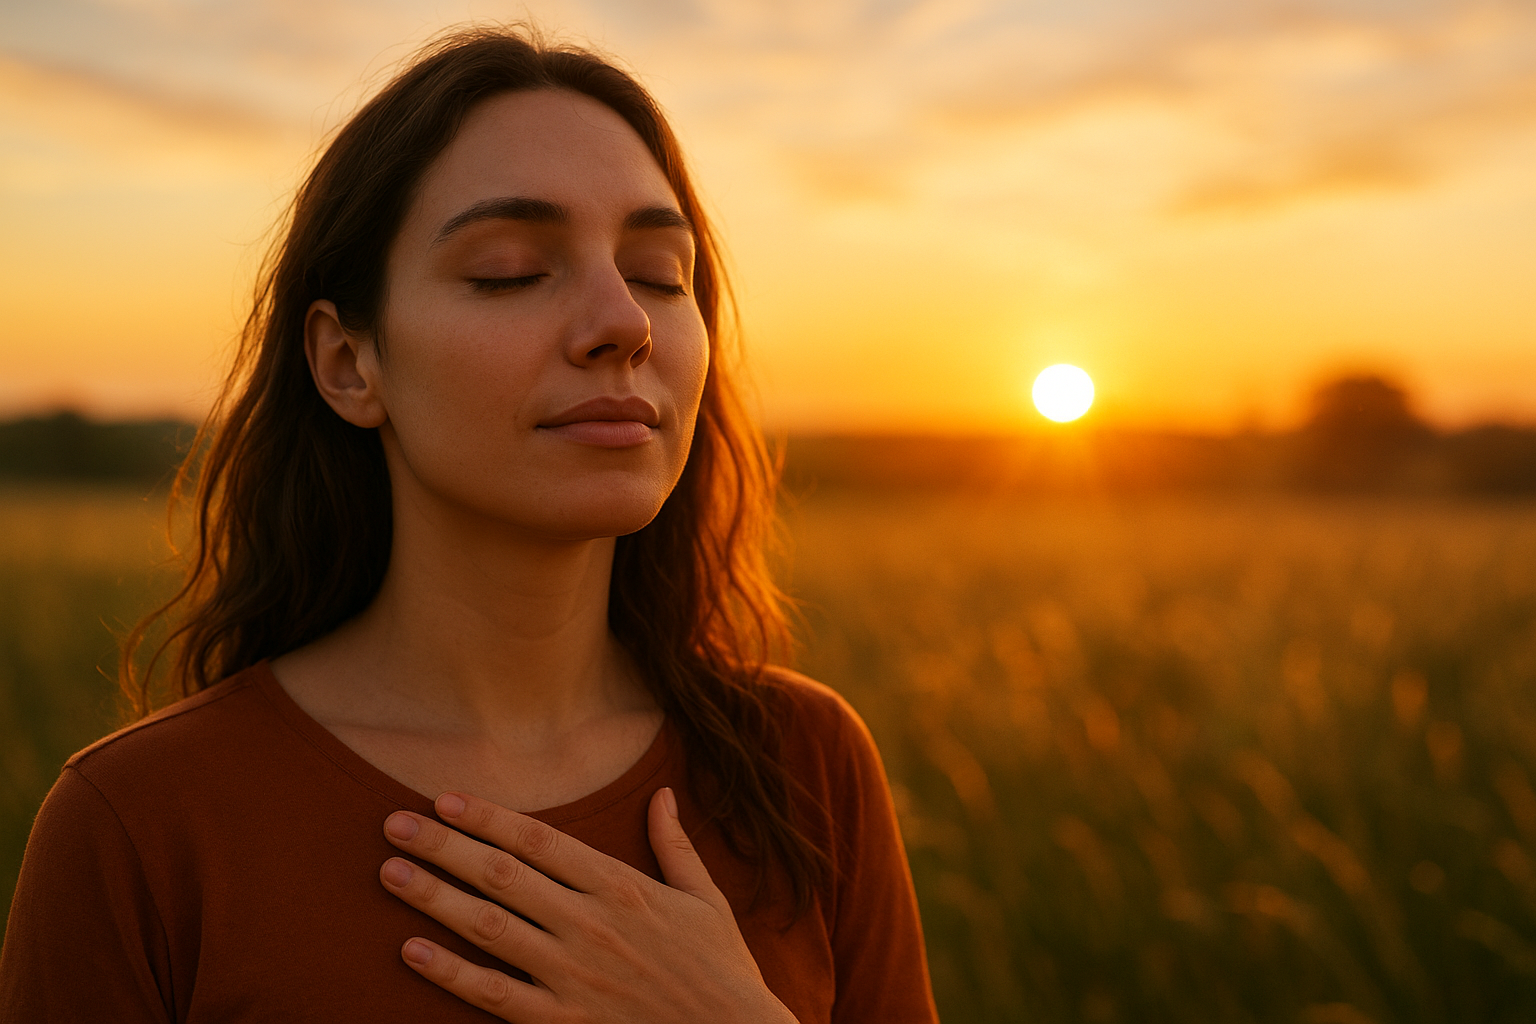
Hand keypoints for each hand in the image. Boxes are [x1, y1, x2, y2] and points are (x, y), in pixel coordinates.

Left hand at [379, 787, 797, 1023]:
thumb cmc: (721, 970)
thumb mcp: (706, 898)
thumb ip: (674, 844)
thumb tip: (663, 793)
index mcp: (623, 887)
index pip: (540, 840)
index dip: (488, 818)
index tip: (445, 799)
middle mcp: (590, 924)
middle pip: (502, 875)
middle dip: (443, 845)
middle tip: (394, 823)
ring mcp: (573, 974)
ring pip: (488, 926)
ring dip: (432, 897)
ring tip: (389, 872)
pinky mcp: (562, 1020)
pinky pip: (493, 993)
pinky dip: (448, 973)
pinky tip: (411, 951)